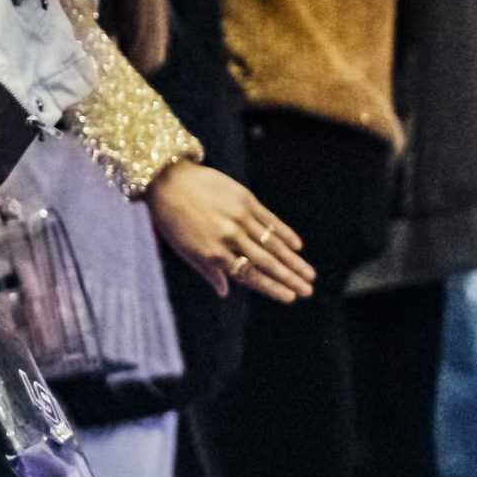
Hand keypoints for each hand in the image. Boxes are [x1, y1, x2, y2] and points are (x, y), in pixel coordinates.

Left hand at [145, 160, 317, 302]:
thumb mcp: (183, 248)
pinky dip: (285, 233)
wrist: (166, 178)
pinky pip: (269, 219)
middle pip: (266, 262)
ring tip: (310, 274)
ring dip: (293, 260)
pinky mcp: (244, 198)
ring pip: (272, 244)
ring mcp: (238, 216)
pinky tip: (298, 246)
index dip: (271, 288)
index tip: (289, 298)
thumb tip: (224, 292)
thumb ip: (207, 270)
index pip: (249, 275)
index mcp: (212, 252)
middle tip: (308, 291)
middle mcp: (228, 236)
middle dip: (289, 278)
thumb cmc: (171, 217)